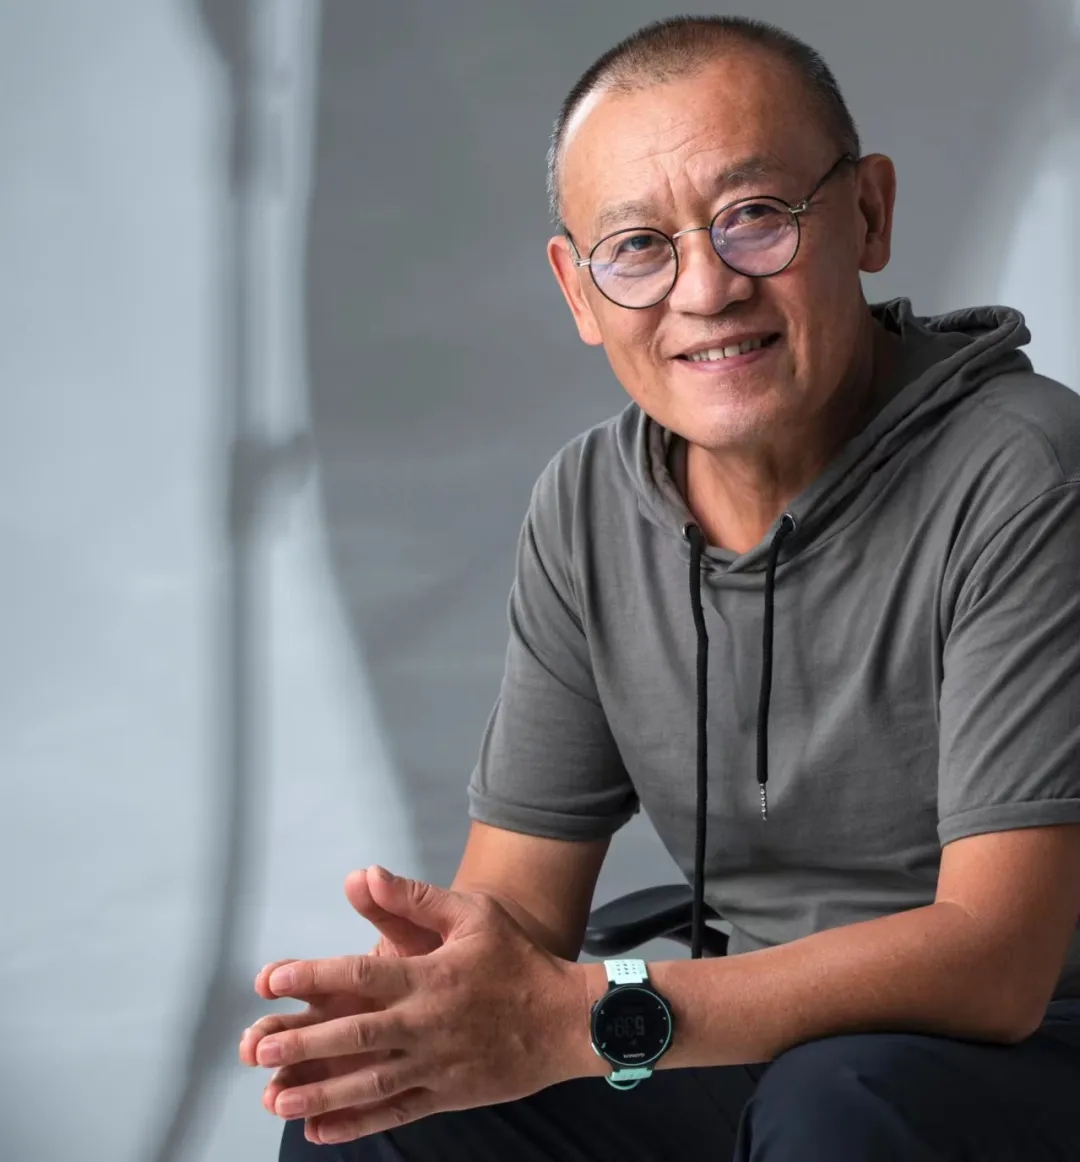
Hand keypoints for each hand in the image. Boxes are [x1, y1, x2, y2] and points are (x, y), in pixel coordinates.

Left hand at [249, 866, 590, 1145]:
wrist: (566, 1019)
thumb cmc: (516, 959)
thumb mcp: (472, 915)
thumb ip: (415, 900)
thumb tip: (366, 873)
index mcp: (430, 976)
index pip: (362, 975)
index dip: (315, 977)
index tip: (272, 979)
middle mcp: (426, 1023)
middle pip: (358, 1035)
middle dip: (305, 1044)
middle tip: (259, 1049)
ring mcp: (435, 1064)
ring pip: (370, 1083)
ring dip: (321, 1093)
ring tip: (276, 1100)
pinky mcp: (446, 1094)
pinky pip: (395, 1112)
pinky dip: (357, 1124)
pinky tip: (321, 1131)